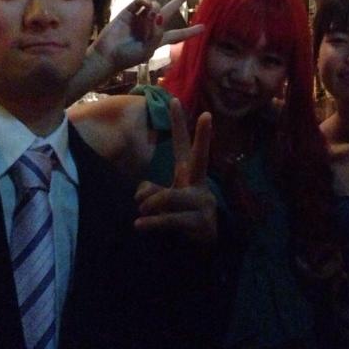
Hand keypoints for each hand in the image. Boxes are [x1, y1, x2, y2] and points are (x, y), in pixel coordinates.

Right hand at [92, 0, 203, 72]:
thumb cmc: (128, 56)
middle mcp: (151, 26)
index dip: (191, 32)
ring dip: (156, 8)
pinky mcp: (128, 11)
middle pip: (169, 12)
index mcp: (158, 39)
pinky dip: (144, 1)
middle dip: (178, 1)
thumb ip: (156, 35)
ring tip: (148, 15)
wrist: (107, 54)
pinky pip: (140, 2)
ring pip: (156, 6)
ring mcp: (140, 18)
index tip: (204, 28)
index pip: (178, 34)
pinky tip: (144, 4)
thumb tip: (157, 14)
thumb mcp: (147, 51)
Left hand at [134, 98, 215, 243]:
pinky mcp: (200, 221)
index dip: (177, 123)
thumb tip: (141, 194)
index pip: (182, 144)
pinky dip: (152, 222)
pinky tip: (140, 224)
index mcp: (188, 173)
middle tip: (208, 116)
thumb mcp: (162, 201)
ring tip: (141, 216)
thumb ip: (150, 191)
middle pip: (200, 156)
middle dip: (204, 136)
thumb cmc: (180, 218)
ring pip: (170, 196)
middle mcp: (198, 183)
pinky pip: (170, 218)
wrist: (201, 249)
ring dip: (151, 206)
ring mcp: (202, 201)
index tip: (173, 99)